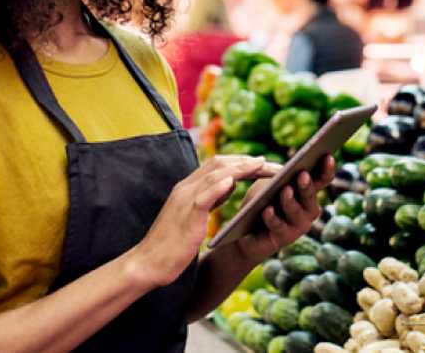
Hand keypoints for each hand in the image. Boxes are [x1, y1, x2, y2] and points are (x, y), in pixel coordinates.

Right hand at [130, 156, 279, 289]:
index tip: (263, 162)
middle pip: (220, 164)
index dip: (242, 161)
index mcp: (188, 188)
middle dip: (249, 162)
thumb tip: (230, 183)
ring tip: (264, 165)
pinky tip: (234, 181)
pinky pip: (204, 196)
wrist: (148, 264)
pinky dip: (219, 186)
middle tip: (276, 166)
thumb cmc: (173, 244)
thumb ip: (211, 198)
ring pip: (215, 175)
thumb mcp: (195, 216)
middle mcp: (186, 188)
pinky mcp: (186, 215)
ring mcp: (184, 200)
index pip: (218, 165)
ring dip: (243, 168)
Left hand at [227, 156, 335, 264]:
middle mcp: (309, 209)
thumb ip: (280, 176)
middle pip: (310, 195)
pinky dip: (273, 217)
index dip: (327, 169)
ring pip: (296, 211)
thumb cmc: (260, 202)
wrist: (246, 232)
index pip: (323, 179)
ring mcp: (299, 225)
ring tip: (285, 190)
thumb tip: (284, 170)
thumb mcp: (269, 183)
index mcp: (308, 191)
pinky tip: (267, 209)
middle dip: (306, 185)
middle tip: (303, 174)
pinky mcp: (284, 238)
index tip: (327, 156)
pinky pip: (279, 226)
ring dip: (290, 201)